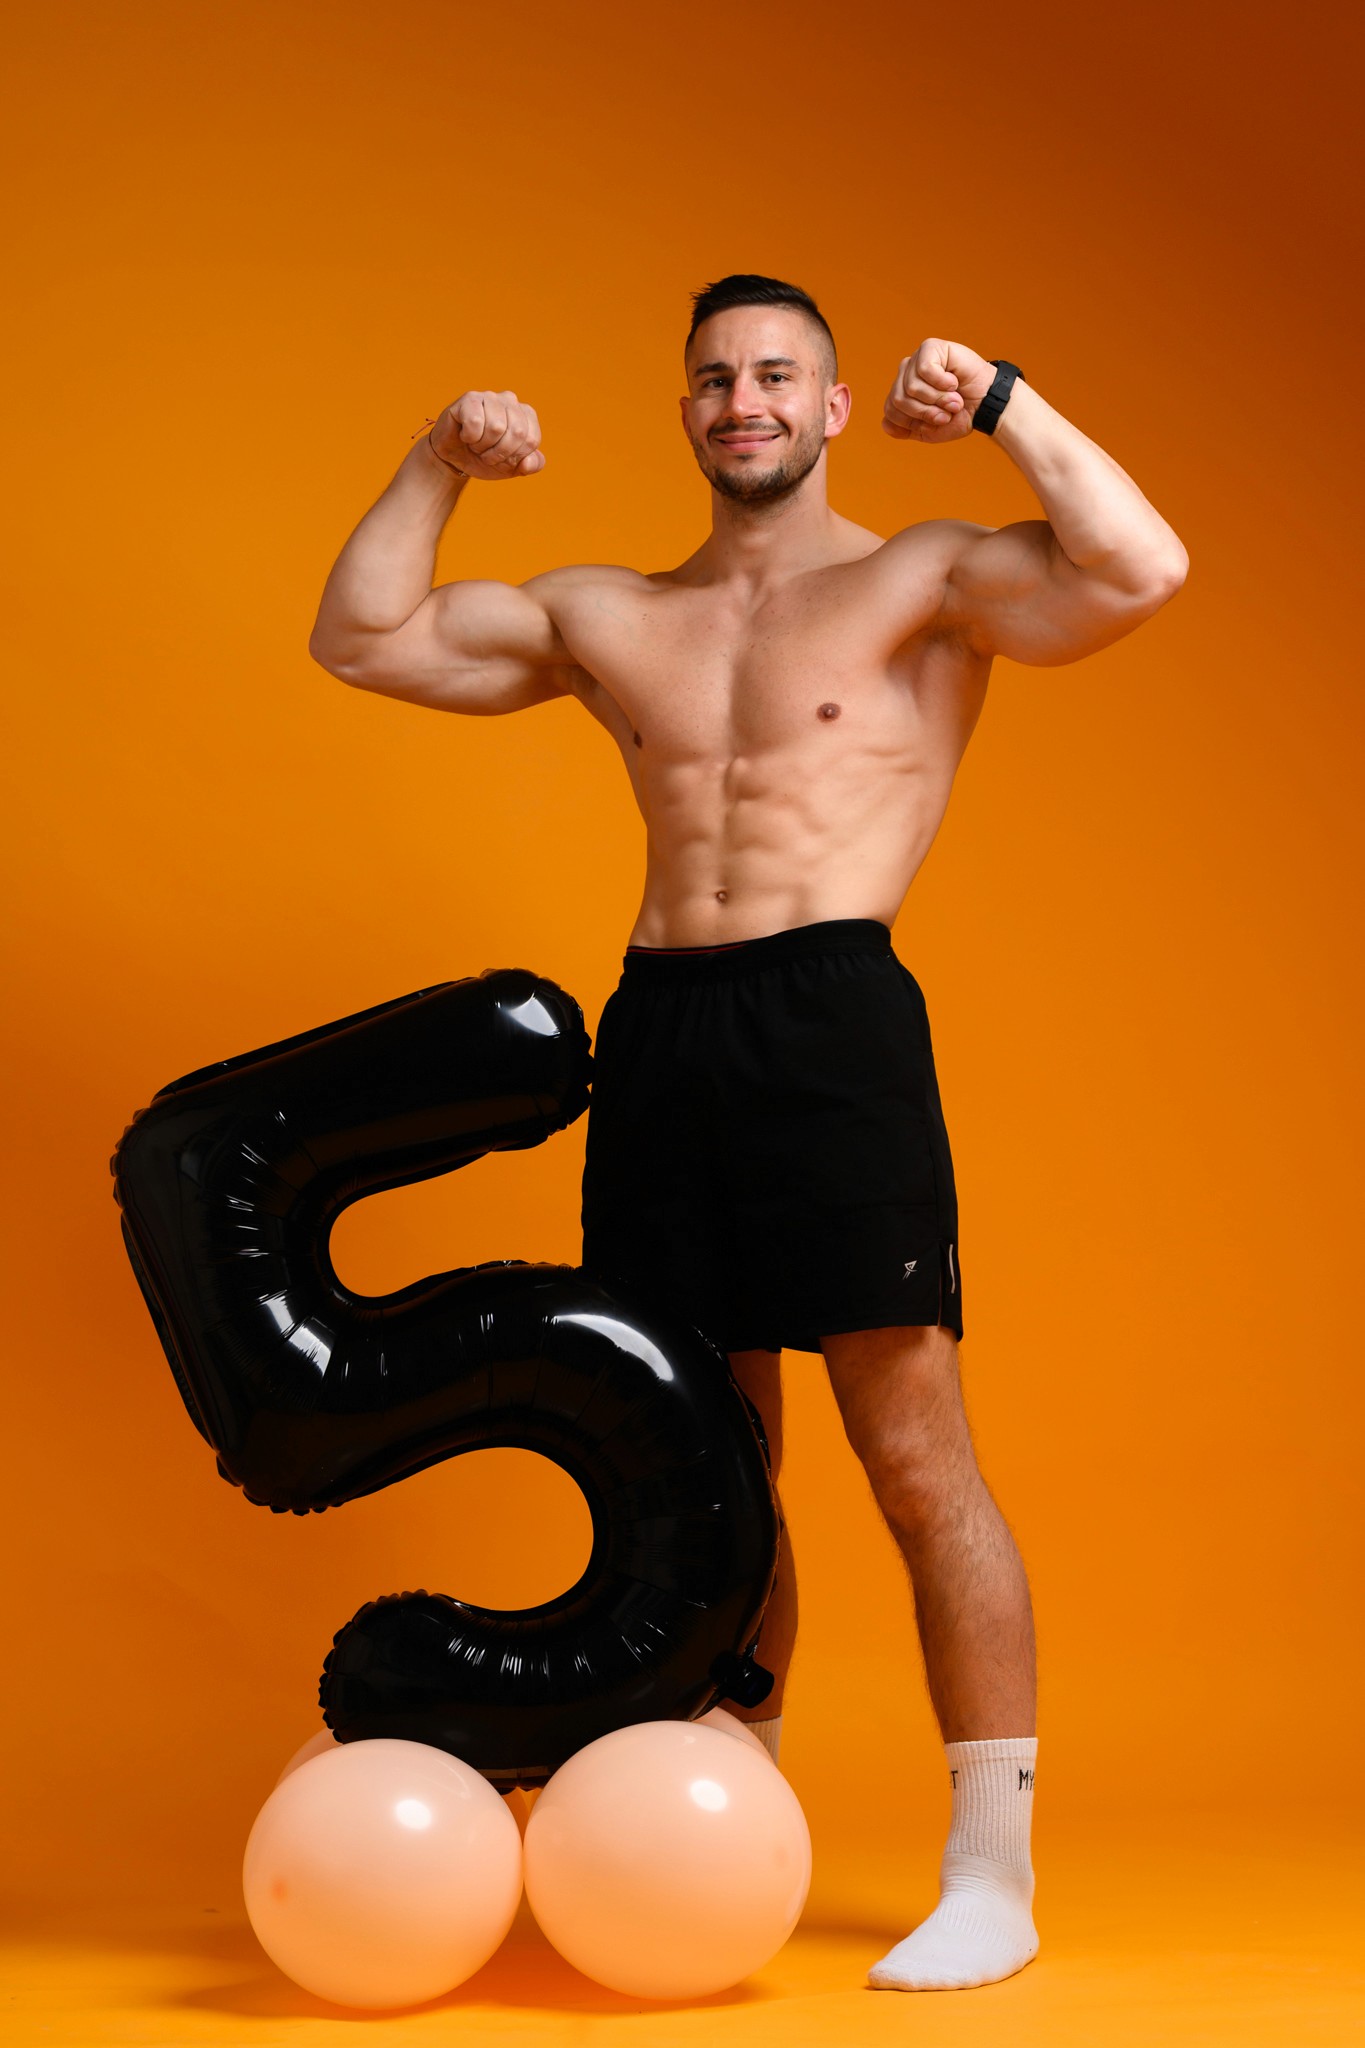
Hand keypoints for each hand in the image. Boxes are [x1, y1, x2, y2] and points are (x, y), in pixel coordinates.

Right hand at [429, 390, 545, 479]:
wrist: (455, 459)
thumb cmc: (486, 457)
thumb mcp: (513, 467)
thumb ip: (532, 465)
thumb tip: (528, 462)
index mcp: (526, 415)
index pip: (531, 440)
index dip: (515, 457)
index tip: (502, 458)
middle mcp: (510, 400)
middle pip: (517, 433)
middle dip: (500, 453)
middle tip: (486, 453)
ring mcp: (490, 397)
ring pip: (496, 427)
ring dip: (483, 445)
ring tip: (476, 443)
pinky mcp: (470, 398)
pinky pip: (475, 422)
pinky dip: (469, 437)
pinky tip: (465, 434)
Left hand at [882, 340, 996, 445]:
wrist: (985, 406)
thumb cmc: (958, 416)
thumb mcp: (928, 430)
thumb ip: (904, 429)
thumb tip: (884, 423)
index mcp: (901, 394)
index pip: (890, 411)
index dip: (914, 421)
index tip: (937, 422)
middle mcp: (905, 375)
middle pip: (898, 399)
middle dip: (926, 411)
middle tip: (947, 411)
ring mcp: (916, 360)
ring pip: (911, 387)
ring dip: (938, 398)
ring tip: (954, 398)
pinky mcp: (930, 348)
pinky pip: (924, 370)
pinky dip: (942, 382)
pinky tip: (954, 381)